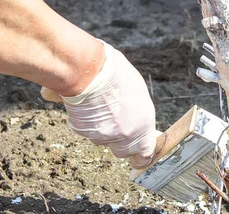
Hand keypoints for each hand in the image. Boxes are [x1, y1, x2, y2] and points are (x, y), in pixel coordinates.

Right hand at [41, 40, 155, 168]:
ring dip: (102, 130)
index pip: (145, 154)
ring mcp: (103, 135)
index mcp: (143, 125)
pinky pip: (86, 131)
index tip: (138, 158)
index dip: (141, 157)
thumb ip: (137, 114)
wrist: (91, 71)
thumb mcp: (139, 94)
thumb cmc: (118, 75)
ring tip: (101, 107)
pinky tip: (88, 106)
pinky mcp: (84, 132)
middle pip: (122, 151)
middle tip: (116, 123)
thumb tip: (134, 120)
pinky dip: (87, 123)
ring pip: (102, 140)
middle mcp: (125, 135)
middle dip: (120, 142)